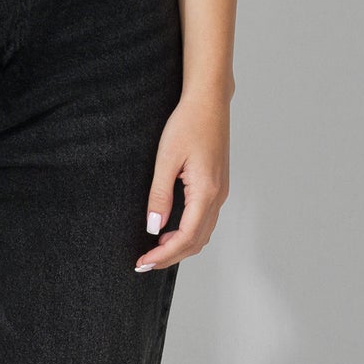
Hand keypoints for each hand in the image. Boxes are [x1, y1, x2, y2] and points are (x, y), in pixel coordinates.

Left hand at [136, 90, 230, 270]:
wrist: (209, 101)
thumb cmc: (187, 123)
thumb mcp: (167, 158)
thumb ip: (160, 194)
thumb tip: (154, 227)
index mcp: (206, 192)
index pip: (186, 238)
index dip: (164, 255)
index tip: (143, 262)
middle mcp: (218, 196)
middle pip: (197, 241)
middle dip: (171, 256)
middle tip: (144, 262)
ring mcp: (221, 191)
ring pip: (203, 233)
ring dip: (180, 246)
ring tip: (155, 248)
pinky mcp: (218, 185)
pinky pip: (205, 219)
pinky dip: (189, 232)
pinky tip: (171, 228)